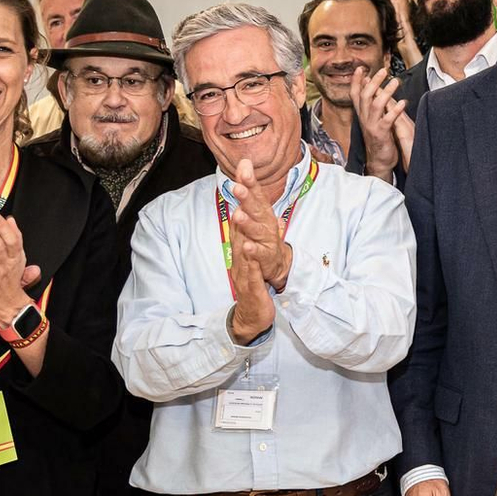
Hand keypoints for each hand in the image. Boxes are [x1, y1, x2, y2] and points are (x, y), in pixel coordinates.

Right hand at [225, 195, 276, 342]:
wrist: (253, 318)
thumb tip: (259, 223)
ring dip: (240, 231)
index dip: (242, 201)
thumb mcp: (254, 262)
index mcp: (242, 252)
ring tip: (239, 212)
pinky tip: (250, 249)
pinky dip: (250, 261)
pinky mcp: (252, 288)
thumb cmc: (255, 289)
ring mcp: (244, 274)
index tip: (243, 177)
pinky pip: (251, 273)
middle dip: (239, 207)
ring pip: (242, 249)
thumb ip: (254, 241)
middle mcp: (240, 260)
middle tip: (237, 184)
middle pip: (239, 230)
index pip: (241, 223)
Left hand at [229, 159, 291, 291]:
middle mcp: (266, 222)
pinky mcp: (266, 256)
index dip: (250, 182)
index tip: (243, 169)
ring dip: (248, 222)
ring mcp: (267, 239)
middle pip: (257, 208)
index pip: (256, 193)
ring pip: (257, 229)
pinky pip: (259, 253)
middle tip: (237, 187)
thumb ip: (247, 186)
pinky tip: (247, 246)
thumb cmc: (262, 231)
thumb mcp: (253, 208)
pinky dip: (253, 250)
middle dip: (247, 198)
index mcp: (262, 210)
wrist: (275, 260)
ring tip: (238, 215)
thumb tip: (244, 161)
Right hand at [350, 66, 411, 180]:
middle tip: (383, 70)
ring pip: (375, 105)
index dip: (356, 81)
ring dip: (385, 92)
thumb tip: (369, 83)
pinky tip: (404, 102)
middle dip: (374, 82)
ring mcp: (371, 126)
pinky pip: (387, 120)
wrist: (379, 160)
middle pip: (365, 96)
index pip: (355, 94)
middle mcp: (364, 118)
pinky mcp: (381, 134)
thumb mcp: (372, 118)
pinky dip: (395, 110)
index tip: (360, 69)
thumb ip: (370, 102)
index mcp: (362, 114)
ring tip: (395, 82)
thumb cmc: (379, 137)